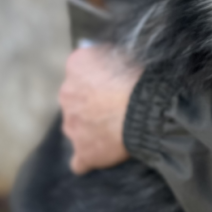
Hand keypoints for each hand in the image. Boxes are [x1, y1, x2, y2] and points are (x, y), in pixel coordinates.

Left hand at [59, 45, 142, 174]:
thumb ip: (107, 56)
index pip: (83, 66)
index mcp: (77, 64)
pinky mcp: (82, 152)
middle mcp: (66, 93)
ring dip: (89, 126)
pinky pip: (80, 160)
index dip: (99, 74)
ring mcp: (71, 125)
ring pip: (76, 125)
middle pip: (75, 97)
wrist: (145, 109)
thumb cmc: (139, 76)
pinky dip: (89, 156)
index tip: (115, 78)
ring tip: (115, 127)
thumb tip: (107, 62)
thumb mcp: (124, 51)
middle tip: (116, 103)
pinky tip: (103, 152)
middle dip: (91, 101)